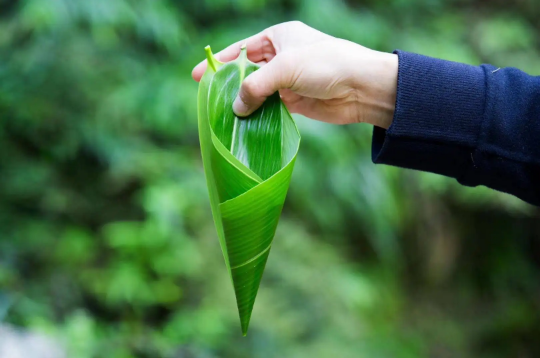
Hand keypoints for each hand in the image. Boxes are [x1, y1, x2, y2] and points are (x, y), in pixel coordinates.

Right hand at [192, 21, 397, 128]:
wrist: (362, 87)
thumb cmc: (326, 65)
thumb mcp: (286, 68)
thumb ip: (256, 87)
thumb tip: (236, 108)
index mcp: (278, 37)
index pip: (242, 49)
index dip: (220, 61)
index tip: (199, 75)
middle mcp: (281, 57)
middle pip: (247, 72)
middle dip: (230, 85)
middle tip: (209, 100)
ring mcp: (288, 81)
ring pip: (258, 93)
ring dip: (244, 104)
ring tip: (222, 116)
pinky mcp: (295, 101)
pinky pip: (270, 108)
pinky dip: (258, 115)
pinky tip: (244, 124)